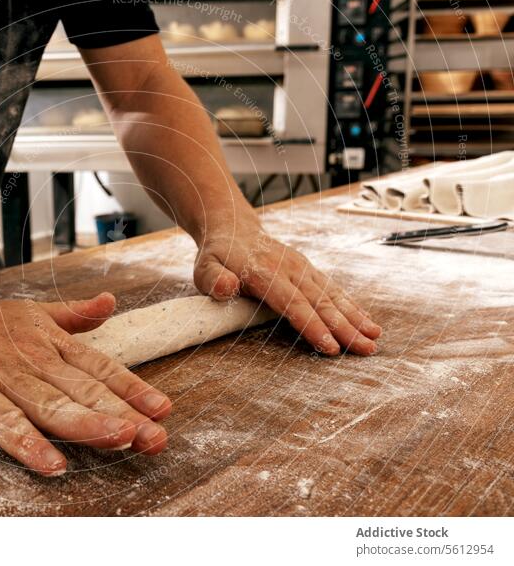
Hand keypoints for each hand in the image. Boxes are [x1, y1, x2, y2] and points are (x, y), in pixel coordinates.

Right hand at [0, 289, 171, 475]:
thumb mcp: (33, 311)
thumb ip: (74, 314)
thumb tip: (111, 303)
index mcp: (51, 342)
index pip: (100, 368)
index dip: (133, 389)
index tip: (163, 409)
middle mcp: (34, 359)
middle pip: (84, 391)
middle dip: (123, 414)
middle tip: (155, 437)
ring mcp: (3, 378)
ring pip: (51, 405)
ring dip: (87, 424)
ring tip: (120, 439)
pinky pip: (3, 423)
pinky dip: (27, 443)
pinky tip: (52, 464)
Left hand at [193, 219, 381, 355]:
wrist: (233, 228)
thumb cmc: (217, 256)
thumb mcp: (204, 267)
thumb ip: (214, 279)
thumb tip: (226, 287)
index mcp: (265, 273)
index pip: (292, 303)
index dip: (312, 325)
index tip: (331, 347)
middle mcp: (289, 269)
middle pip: (320, 303)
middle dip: (345, 328)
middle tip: (366, 350)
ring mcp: (302, 268)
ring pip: (332, 296)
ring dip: (355, 318)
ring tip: (375, 338)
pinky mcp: (309, 270)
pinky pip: (334, 289)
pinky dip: (352, 306)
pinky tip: (367, 322)